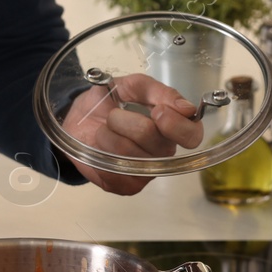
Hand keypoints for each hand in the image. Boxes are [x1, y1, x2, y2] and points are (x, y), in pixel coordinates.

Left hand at [60, 74, 204, 194]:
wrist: (78, 119)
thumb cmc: (109, 101)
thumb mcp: (132, 85)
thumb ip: (158, 91)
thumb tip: (187, 107)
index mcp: (173, 127)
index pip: (193, 135)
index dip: (176, 125)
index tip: (157, 111)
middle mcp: (165, 153)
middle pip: (155, 142)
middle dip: (127, 122)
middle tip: (114, 115)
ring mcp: (148, 172)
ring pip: (131, 156)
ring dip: (108, 136)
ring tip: (103, 129)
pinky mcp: (128, 186)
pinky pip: (116, 173)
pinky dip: (101, 155)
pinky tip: (100, 148)